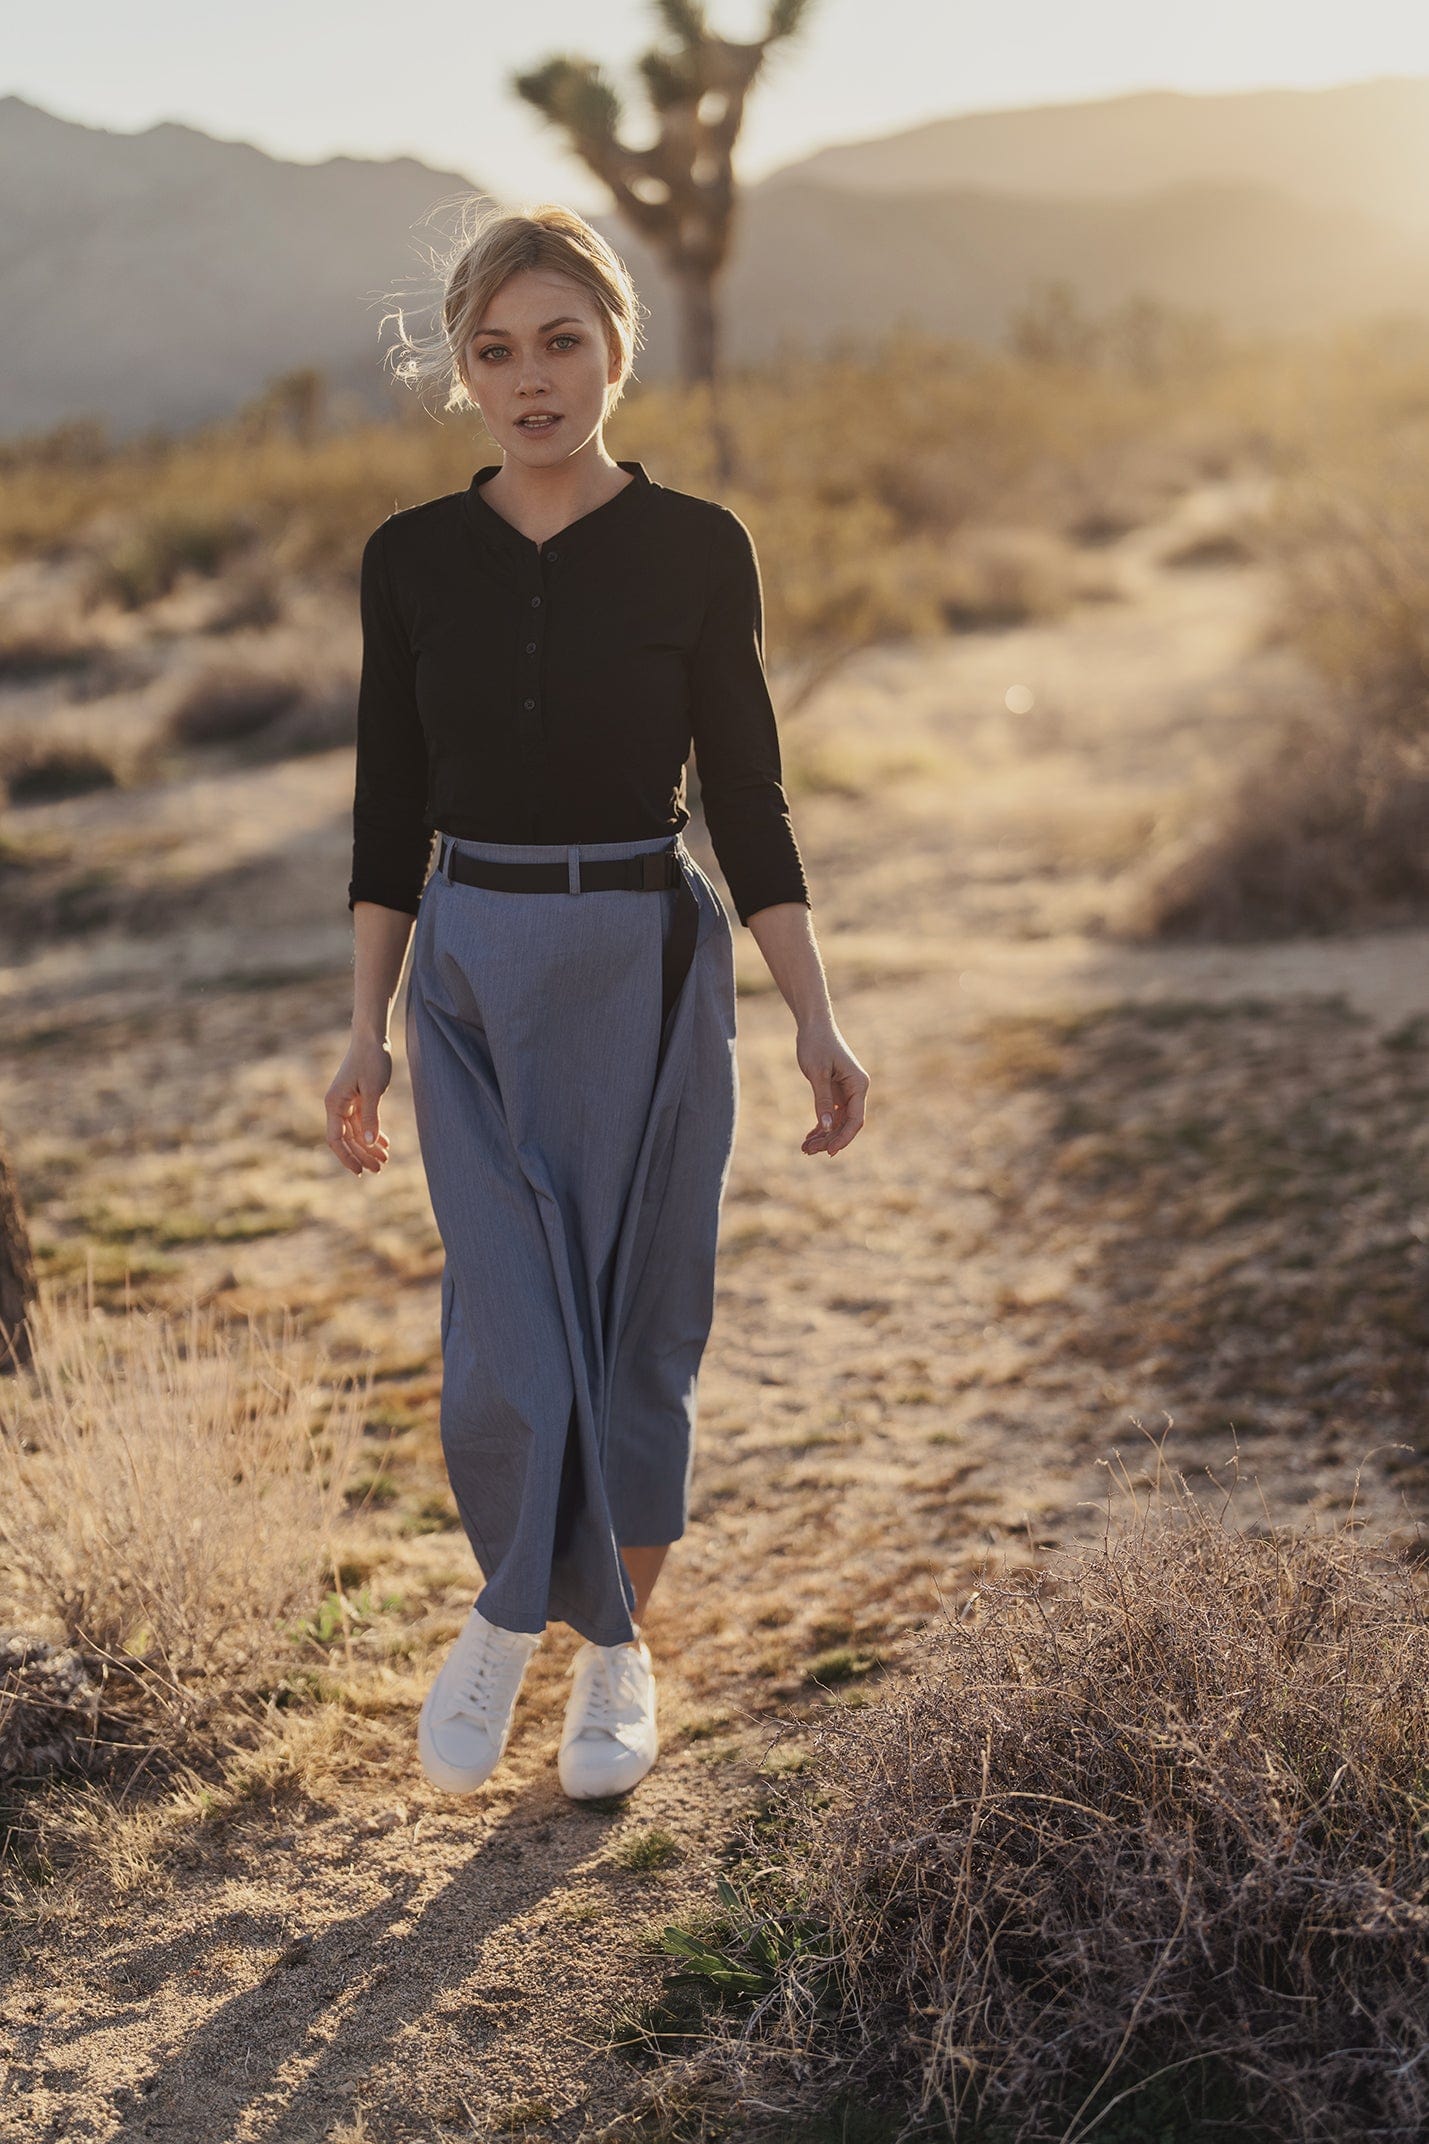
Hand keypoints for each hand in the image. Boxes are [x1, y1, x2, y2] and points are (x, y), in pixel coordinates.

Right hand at [325, 1037, 394, 1175]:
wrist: (372, 1038)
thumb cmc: (371, 1060)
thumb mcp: (373, 1090)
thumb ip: (370, 1118)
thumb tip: (367, 1143)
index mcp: (334, 1104)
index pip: (335, 1139)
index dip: (346, 1157)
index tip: (359, 1172)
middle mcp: (337, 1105)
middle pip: (347, 1139)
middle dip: (362, 1155)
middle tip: (380, 1169)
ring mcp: (347, 1102)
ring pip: (357, 1132)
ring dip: (370, 1146)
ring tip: (386, 1160)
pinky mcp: (357, 1098)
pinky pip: (362, 1122)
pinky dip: (373, 1133)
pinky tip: (385, 1143)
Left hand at [796, 1018, 869, 1157]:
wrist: (813, 1025)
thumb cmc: (816, 1044)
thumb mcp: (817, 1073)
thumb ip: (822, 1101)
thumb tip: (826, 1127)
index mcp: (858, 1084)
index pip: (856, 1119)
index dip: (843, 1138)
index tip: (828, 1151)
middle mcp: (856, 1089)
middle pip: (846, 1124)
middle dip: (829, 1139)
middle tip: (807, 1151)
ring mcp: (846, 1091)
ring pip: (838, 1121)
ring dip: (824, 1136)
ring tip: (805, 1148)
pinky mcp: (835, 1090)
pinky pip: (831, 1114)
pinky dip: (821, 1126)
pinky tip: (809, 1137)